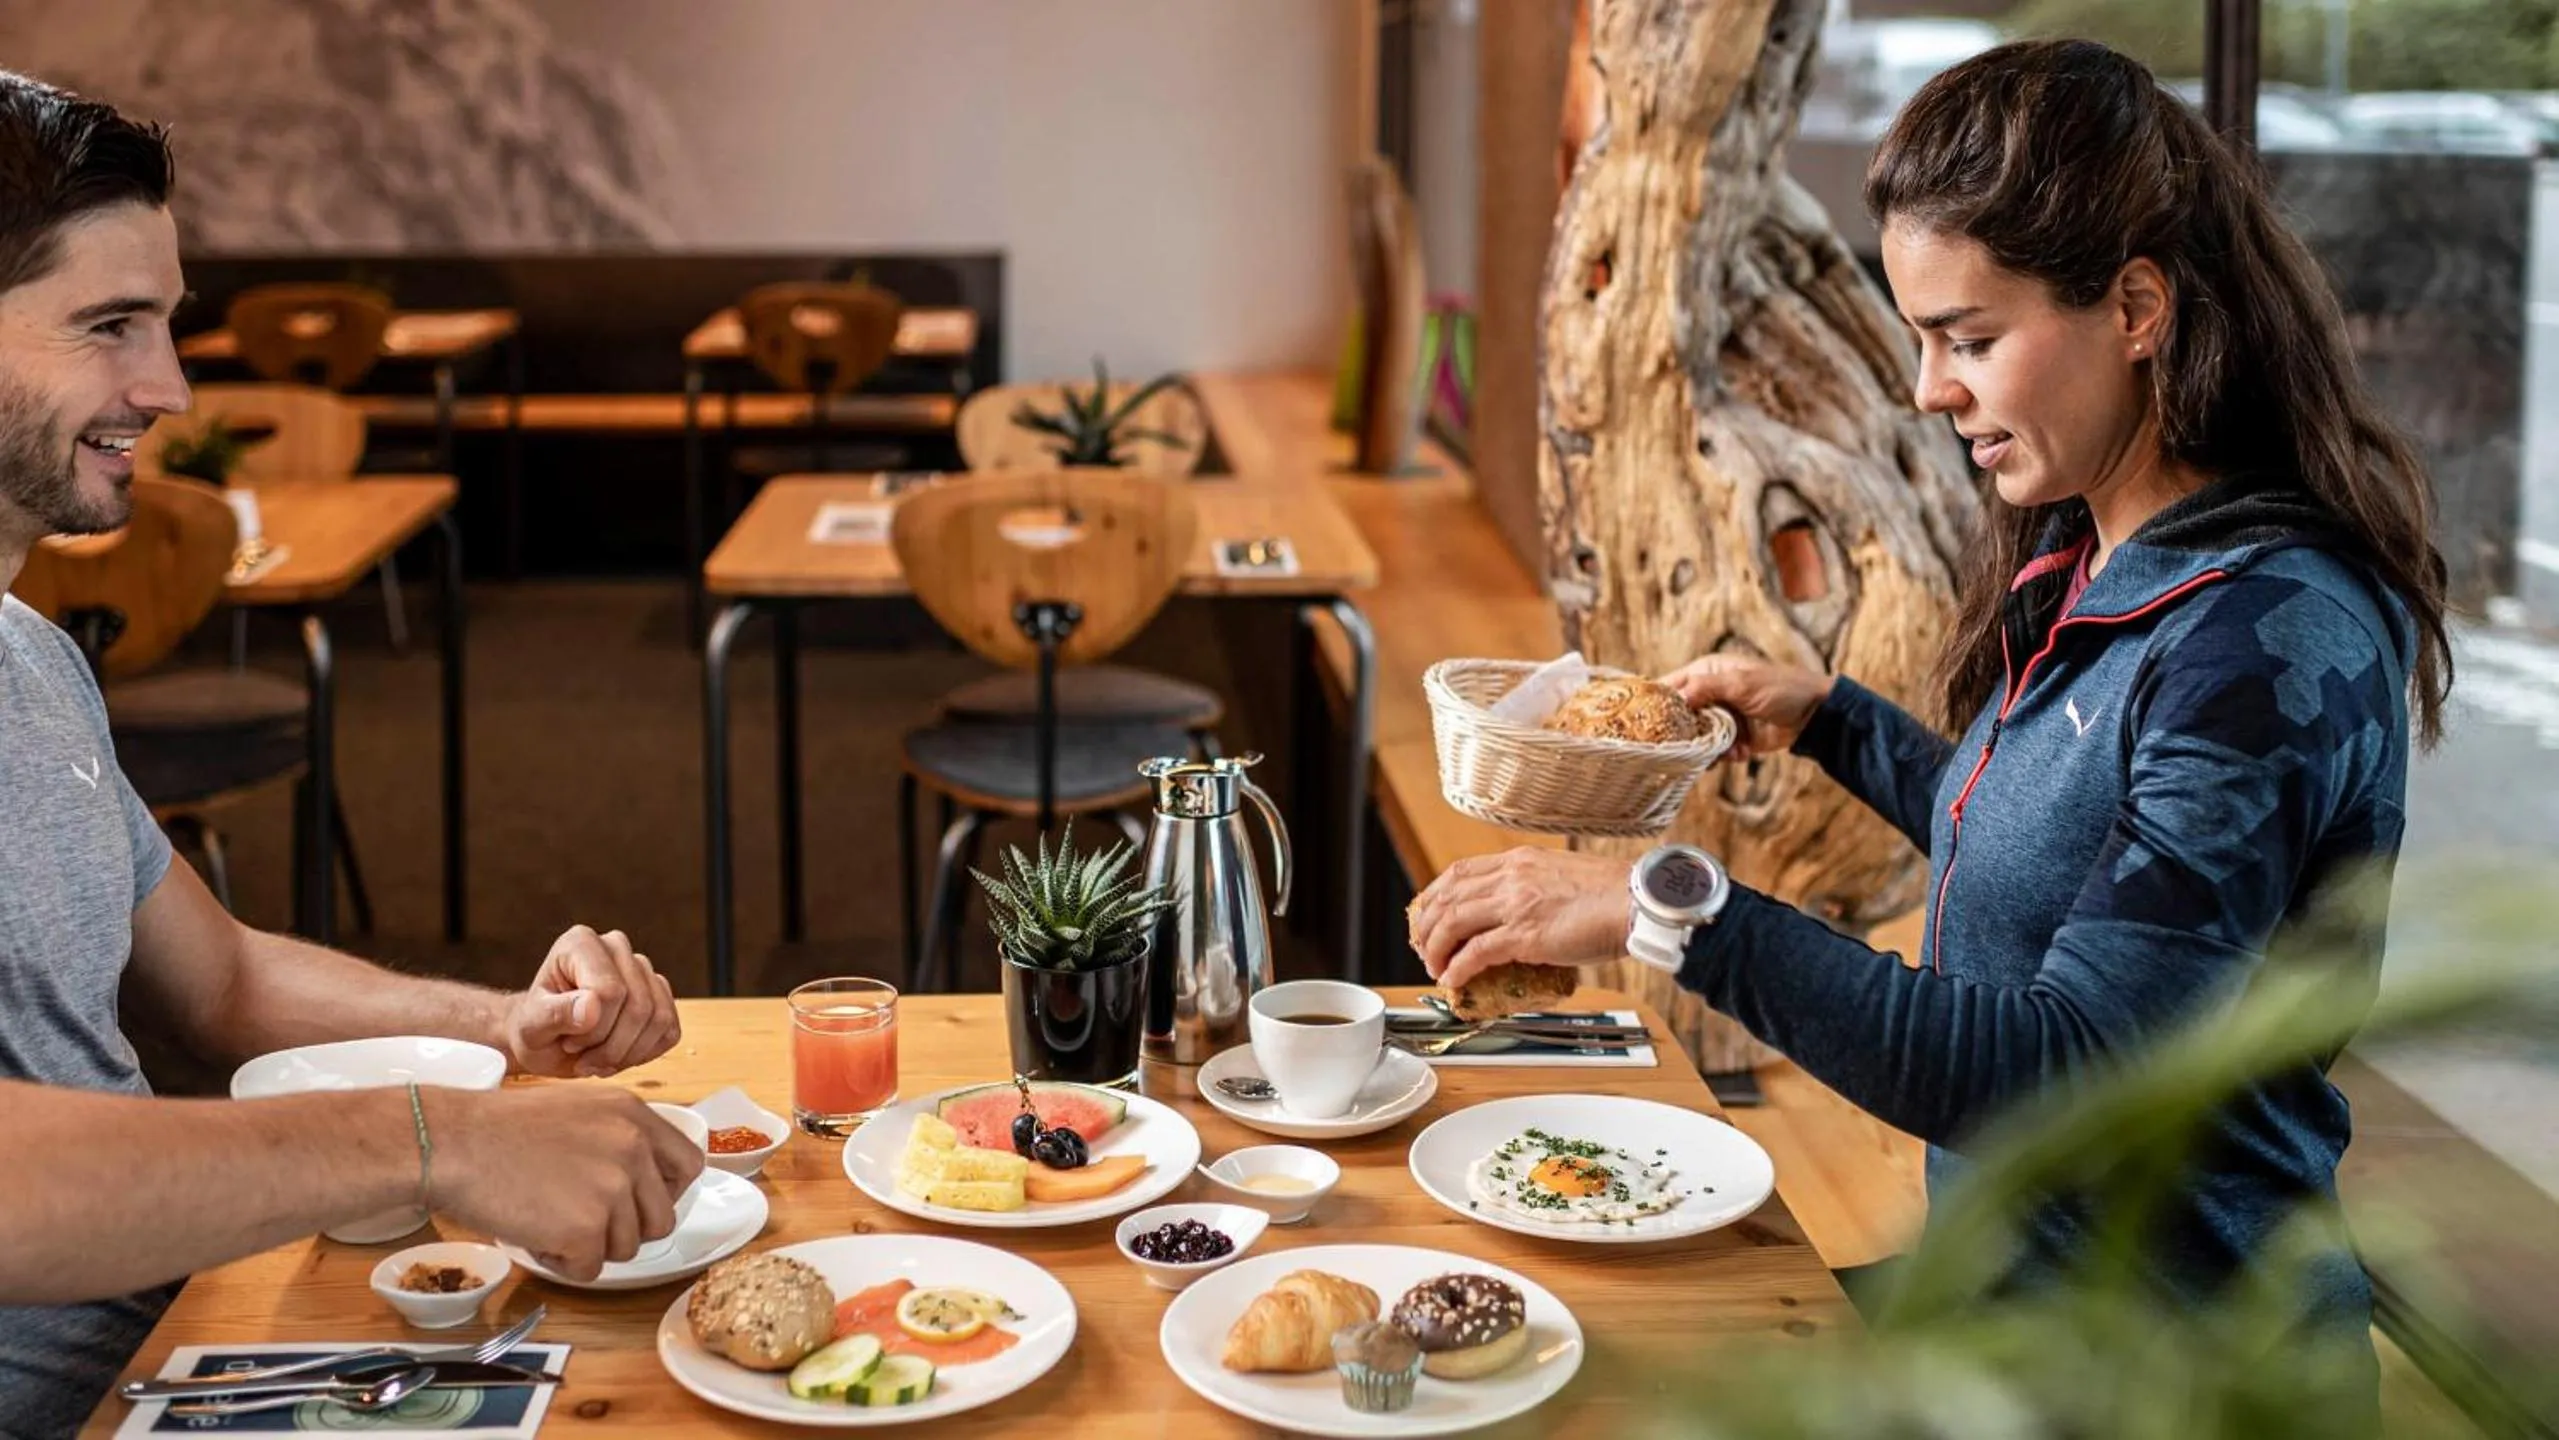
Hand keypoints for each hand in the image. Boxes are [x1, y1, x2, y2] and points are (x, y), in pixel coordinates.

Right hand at [424, 1086, 703, 1279]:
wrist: (452, 1143)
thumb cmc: (499, 1128)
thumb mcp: (578, 1108)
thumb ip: (618, 1136)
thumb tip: (645, 1176)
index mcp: (635, 1116)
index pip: (689, 1165)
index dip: (666, 1192)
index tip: (639, 1202)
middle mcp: (633, 1148)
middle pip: (661, 1218)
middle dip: (625, 1229)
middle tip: (581, 1220)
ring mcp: (614, 1189)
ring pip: (626, 1248)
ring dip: (590, 1246)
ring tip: (548, 1218)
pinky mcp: (587, 1228)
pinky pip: (590, 1269)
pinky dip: (562, 1263)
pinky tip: (535, 1234)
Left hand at [502, 926, 680, 1078]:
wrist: (545, 1040)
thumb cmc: (534, 1028)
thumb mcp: (532, 1026)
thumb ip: (556, 1014)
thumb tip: (591, 1007)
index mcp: (581, 943)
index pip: (610, 990)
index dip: (594, 1029)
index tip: (568, 1042)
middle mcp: (616, 947)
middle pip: (639, 1007)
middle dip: (611, 1047)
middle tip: (582, 1058)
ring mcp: (642, 969)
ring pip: (659, 1020)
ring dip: (627, 1054)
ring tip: (597, 1059)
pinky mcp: (660, 995)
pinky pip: (670, 1031)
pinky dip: (644, 1054)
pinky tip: (617, 1056)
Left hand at [1407, 849, 1634, 991]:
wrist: (1638, 903)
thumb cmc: (1612, 895)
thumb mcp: (1562, 874)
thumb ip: (1534, 886)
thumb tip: (1522, 912)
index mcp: (1519, 860)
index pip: (1459, 871)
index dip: (1436, 895)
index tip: (1429, 913)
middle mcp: (1511, 876)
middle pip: (1448, 896)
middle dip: (1427, 924)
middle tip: (1422, 946)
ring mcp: (1516, 904)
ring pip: (1453, 922)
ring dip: (1435, 948)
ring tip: (1433, 967)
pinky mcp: (1526, 934)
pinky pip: (1476, 952)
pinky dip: (1458, 968)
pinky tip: (1452, 980)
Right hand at [1657, 654, 1833, 759]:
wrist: (1815, 715)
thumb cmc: (1782, 689)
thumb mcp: (1742, 684)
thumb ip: (1707, 688)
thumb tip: (1676, 698)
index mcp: (1707, 672)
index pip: (1671, 686)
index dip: (1658, 703)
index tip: (1648, 722)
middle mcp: (1710, 694)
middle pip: (1680, 717)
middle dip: (1685, 733)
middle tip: (1691, 745)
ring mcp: (1722, 718)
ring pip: (1697, 738)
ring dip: (1708, 748)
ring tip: (1727, 750)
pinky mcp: (1734, 738)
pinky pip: (1716, 751)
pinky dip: (1725, 755)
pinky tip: (1742, 753)